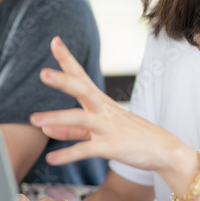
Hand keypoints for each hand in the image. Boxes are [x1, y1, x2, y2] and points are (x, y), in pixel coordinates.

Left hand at [30, 36, 193, 175]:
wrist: (166, 151)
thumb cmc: (132, 137)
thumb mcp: (100, 130)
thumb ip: (71, 130)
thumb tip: (46, 128)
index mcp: (100, 102)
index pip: (81, 75)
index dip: (67, 59)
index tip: (54, 40)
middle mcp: (103, 110)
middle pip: (82, 89)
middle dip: (63, 80)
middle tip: (43, 73)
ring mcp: (108, 127)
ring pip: (80, 118)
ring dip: (56, 118)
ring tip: (33, 120)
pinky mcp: (112, 146)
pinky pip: (86, 149)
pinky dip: (67, 155)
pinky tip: (51, 159)